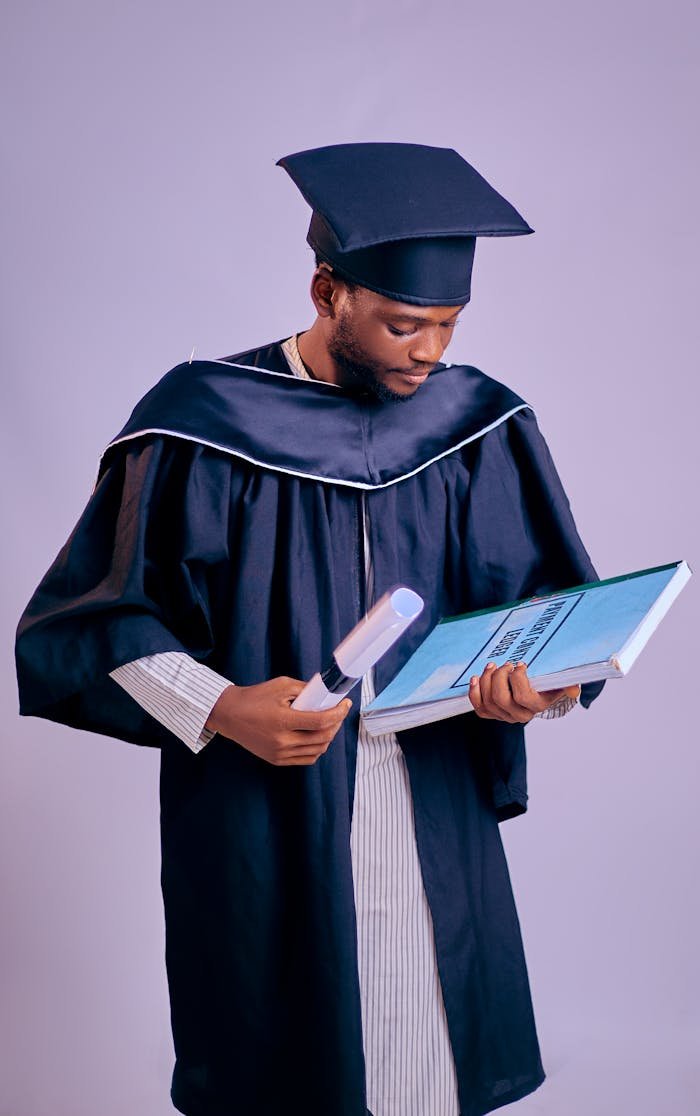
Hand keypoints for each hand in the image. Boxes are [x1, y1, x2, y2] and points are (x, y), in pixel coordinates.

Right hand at [205, 677, 351, 765]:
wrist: (229, 715)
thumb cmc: (254, 698)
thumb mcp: (281, 686)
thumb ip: (305, 690)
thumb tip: (327, 693)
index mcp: (282, 721)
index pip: (320, 721)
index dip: (338, 713)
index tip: (345, 704)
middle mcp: (281, 741)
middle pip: (323, 737)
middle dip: (336, 723)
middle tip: (339, 711)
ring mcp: (279, 753)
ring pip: (317, 750)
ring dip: (328, 736)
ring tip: (329, 722)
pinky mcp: (277, 760)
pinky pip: (307, 758)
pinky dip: (317, 748)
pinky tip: (317, 736)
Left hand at [469, 661, 580, 723]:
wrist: (538, 693)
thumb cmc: (547, 684)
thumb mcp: (559, 682)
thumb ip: (567, 684)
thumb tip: (574, 690)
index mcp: (537, 706)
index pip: (523, 696)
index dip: (517, 678)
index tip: (520, 664)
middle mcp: (520, 715)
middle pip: (500, 699)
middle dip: (498, 677)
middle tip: (505, 664)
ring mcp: (505, 716)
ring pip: (488, 702)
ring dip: (486, 680)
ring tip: (492, 666)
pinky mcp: (493, 714)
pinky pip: (480, 708)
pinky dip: (474, 693)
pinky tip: (476, 678)